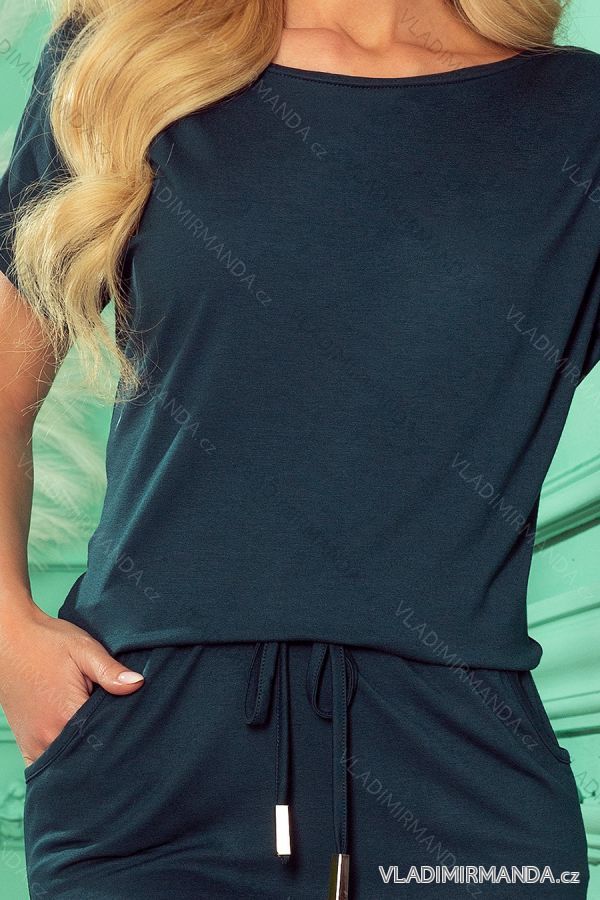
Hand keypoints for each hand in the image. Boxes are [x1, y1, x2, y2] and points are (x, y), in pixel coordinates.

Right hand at [0, 599, 144, 766]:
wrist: (9, 640)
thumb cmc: (46, 642)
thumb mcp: (84, 649)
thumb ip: (109, 671)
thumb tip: (138, 684)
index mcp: (66, 715)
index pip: (105, 739)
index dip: (123, 732)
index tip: (132, 723)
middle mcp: (48, 737)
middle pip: (88, 755)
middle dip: (105, 745)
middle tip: (117, 726)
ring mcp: (34, 744)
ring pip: (69, 763)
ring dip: (85, 753)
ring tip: (98, 731)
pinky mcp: (26, 745)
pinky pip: (47, 765)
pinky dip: (64, 760)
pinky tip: (77, 744)